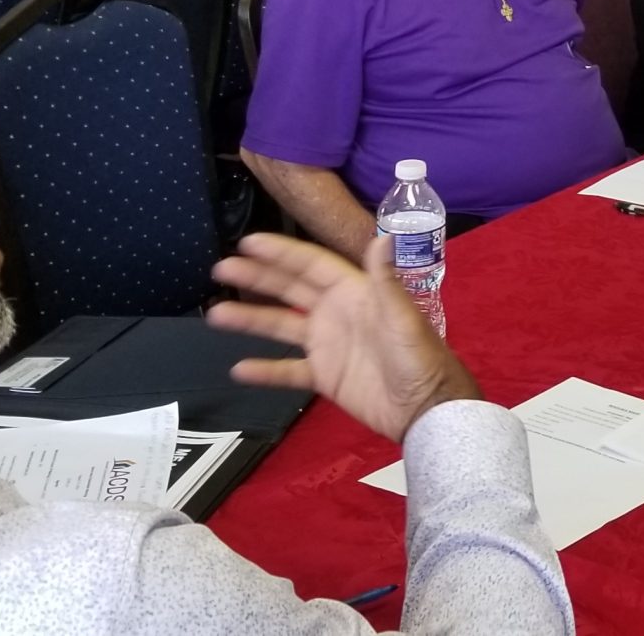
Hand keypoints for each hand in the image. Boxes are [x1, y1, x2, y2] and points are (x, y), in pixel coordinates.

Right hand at [205, 233, 480, 441]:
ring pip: (281, 327)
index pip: (311, 265)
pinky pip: (288, 370)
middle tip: (220, 269)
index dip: (281, 253)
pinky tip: (239, 369)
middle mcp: (337, 313)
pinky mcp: (325, 376)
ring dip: (250, 319)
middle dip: (256, 277)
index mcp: (355, 292)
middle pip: (289, 289)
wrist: (426, 408)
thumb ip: (386, 279)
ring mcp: (328, 345)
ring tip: (216, 313)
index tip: (248, 242)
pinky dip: (265, 370)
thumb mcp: (403, 316)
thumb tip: (381, 236)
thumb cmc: (420, 358)